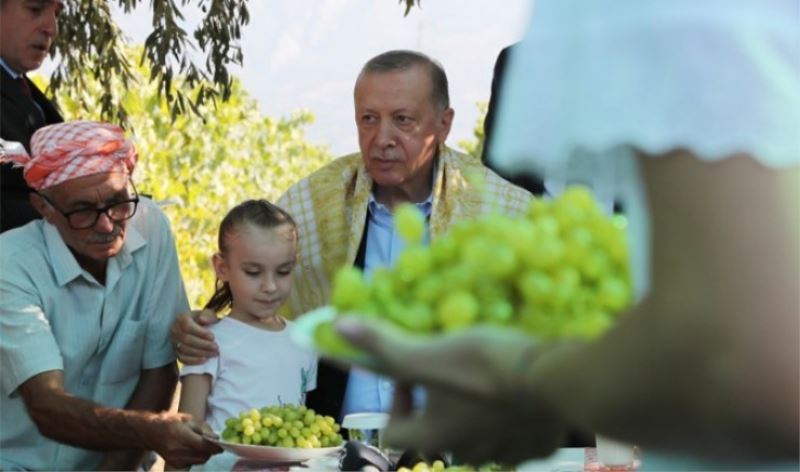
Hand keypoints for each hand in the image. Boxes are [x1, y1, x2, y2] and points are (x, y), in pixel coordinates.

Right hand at [151, 412, 221, 467]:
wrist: (151, 432)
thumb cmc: (171, 422)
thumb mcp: (189, 419)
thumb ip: (204, 428)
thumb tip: (216, 438)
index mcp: (181, 436)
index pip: (203, 446)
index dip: (215, 447)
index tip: (222, 446)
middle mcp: (177, 450)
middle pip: (203, 455)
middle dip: (210, 450)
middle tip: (212, 443)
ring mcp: (175, 459)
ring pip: (199, 460)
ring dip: (204, 454)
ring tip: (201, 445)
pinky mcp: (175, 464)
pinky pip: (192, 463)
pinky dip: (196, 457)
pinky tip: (192, 449)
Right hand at [170, 310, 218, 364]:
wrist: (198, 326)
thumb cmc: (205, 320)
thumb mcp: (208, 314)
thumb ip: (208, 315)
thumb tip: (203, 319)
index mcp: (182, 318)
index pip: (187, 326)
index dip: (200, 333)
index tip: (213, 337)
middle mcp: (175, 329)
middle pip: (186, 339)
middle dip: (203, 345)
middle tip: (216, 348)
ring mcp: (174, 341)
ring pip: (184, 350)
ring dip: (200, 353)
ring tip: (213, 354)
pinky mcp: (175, 351)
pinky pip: (182, 358)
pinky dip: (194, 360)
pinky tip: (205, 359)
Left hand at [336, 318, 567, 464]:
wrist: (563, 382)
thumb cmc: (490, 367)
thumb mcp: (434, 351)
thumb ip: (387, 344)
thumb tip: (338, 327)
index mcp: (436, 435)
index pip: (394, 433)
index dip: (394, 403)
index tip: (409, 375)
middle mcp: (466, 453)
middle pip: (436, 434)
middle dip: (435, 404)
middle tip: (449, 369)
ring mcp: (505, 455)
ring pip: (476, 437)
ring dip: (472, 412)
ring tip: (485, 377)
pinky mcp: (537, 449)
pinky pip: (513, 437)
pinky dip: (508, 418)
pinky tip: (519, 391)